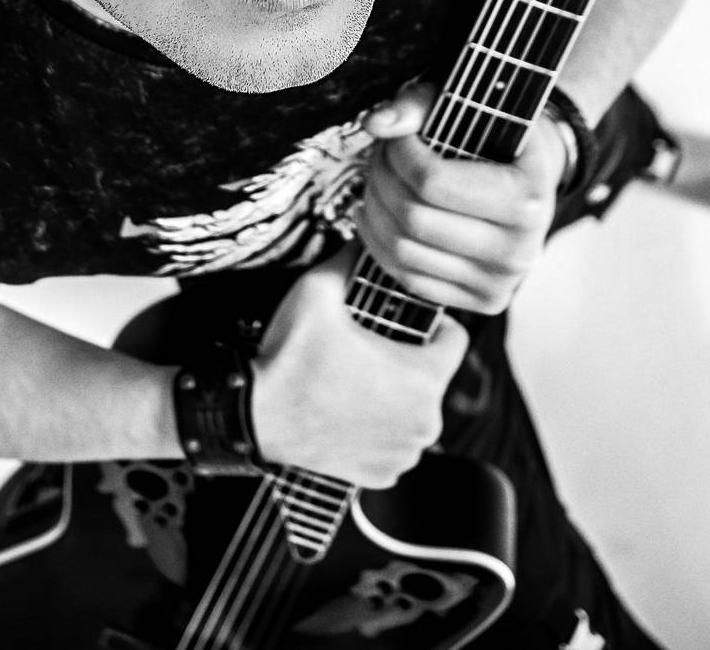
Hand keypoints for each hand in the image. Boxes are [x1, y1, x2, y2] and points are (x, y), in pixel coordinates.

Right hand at [251, 245, 467, 488]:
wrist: (253, 416)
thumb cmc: (289, 357)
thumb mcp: (318, 290)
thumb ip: (350, 258)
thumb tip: (367, 234)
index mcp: (422, 377)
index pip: (456, 339)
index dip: (431, 324)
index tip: (403, 323)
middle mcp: (425, 422)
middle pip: (433, 376)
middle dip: (408, 360)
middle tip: (368, 349)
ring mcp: (404, 453)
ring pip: (416, 410)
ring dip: (395, 396)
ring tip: (356, 380)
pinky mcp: (383, 475)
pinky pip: (395, 442)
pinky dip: (380, 430)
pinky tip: (349, 412)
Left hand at [353, 80, 567, 314]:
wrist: (532, 181)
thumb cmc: (497, 138)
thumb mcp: (469, 107)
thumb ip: (420, 105)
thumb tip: (375, 123)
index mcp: (525, 199)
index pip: (432, 181)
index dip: (398, 153)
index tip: (396, 137)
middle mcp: (519, 250)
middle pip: (413, 218)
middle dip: (381, 178)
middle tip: (379, 155)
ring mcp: (502, 282)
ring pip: (404, 250)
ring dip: (374, 208)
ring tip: (377, 180)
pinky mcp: (484, 301)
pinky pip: (408, 278)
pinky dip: (378, 243)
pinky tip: (376, 213)